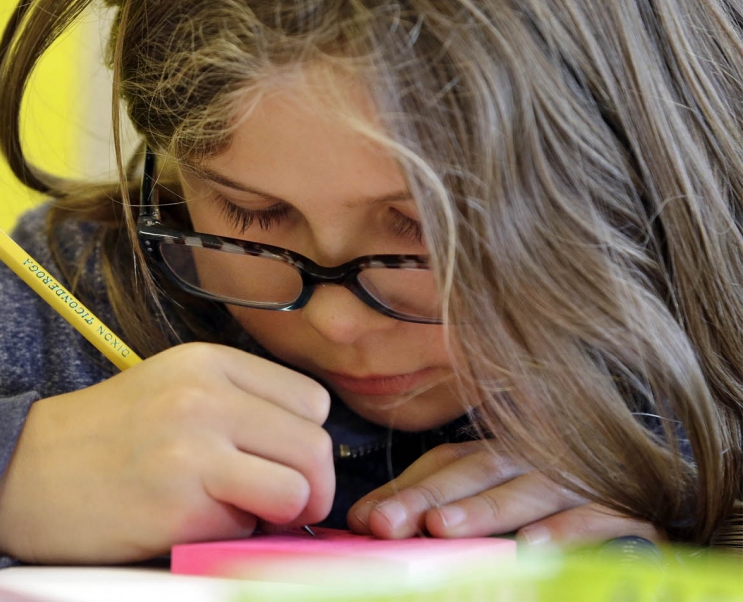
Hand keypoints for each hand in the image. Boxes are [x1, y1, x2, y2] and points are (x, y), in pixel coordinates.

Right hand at [0, 343, 333, 563]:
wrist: (21, 474)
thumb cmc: (104, 437)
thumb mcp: (174, 389)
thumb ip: (241, 406)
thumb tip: (310, 457)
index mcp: (209, 362)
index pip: (312, 401)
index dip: (306, 441)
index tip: (282, 463)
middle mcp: (205, 397)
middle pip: (317, 447)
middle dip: (311, 487)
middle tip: (280, 506)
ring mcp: (192, 449)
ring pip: (299, 490)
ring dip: (278, 514)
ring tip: (236, 512)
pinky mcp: (178, 505)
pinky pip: (248, 529)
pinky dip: (231, 537)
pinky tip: (190, 523)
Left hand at [346, 440, 662, 547]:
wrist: (641, 507)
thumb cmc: (550, 509)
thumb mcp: (483, 501)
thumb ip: (425, 505)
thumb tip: (362, 519)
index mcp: (498, 455)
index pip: (445, 463)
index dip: (405, 489)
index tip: (368, 520)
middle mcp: (535, 460)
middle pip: (477, 471)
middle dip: (431, 497)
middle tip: (391, 523)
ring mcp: (579, 482)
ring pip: (528, 490)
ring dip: (484, 510)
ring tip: (444, 528)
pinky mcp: (624, 510)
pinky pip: (593, 518)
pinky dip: (563, 531)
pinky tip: (532, 548)